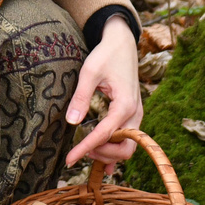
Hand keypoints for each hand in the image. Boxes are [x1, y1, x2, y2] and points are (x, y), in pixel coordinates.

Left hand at [64, 16, 143, 169]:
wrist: (123, 44)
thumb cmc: (106, 55)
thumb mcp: (89, 72)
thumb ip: (81, 97)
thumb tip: (71, 122)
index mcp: (125, 105)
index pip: (105, 135)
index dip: (85, 149)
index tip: (69, 160)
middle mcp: (135, 114)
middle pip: (124, 149)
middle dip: (102, 154)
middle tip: (80, 150)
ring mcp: (136, 116)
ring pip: (128, 148)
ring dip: (108, 153)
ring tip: (86, 149)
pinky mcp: (132, 115)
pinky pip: (128, 140)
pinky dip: (115, 150)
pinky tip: (102, 161)